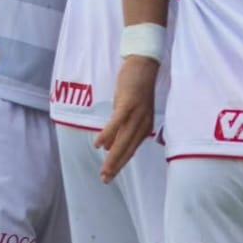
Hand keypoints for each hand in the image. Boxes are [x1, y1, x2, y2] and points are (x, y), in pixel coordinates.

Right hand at [95, 55, 159, 182]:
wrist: (143, 63)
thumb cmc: (134, 86)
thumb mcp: (128, 110)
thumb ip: (120, 128)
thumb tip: (108, 147)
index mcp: (145, 125)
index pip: (132, 149)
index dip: (121, 163)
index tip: (110, 176)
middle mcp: (143, 122)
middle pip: (128, 148)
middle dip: (116, 166)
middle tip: (105, 179)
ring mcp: (137, 113)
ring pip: (123, 140)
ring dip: (112, 157)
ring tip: (103, 170)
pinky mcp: (129, 103)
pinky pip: (117, 122)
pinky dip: (107, 134)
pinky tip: (98, 145)